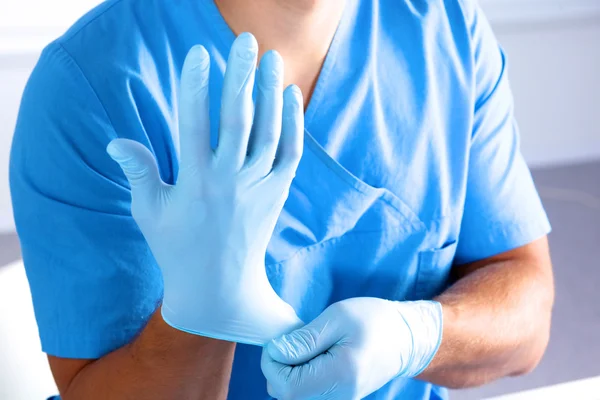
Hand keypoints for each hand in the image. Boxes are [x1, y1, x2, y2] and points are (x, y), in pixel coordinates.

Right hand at [107, 33, 303, 344]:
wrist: (221, 288)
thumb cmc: (177, 247)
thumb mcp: (150, 213)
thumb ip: (139, 173)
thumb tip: (116, 141)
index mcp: (194, 184)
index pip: (194, 126)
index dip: (196, 87)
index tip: (199, 55)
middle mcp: (229, 182)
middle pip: (237, 120)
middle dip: (240, 77)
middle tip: (244, 39)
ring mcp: (258, 187)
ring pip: (269, 132)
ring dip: (270, 92)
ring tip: (269, 57)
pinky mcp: (277, 193)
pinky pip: (290, 152)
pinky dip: (292, 123)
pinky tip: (288, 94)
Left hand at [261, 298, 442, 398]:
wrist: (407, 339)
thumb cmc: (375, 321)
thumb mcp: (338, 317)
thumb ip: (304, 339)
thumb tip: (274, 353)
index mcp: (340, 376)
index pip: (285, 386)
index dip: (271, 363)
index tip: (280, 339)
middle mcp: (339, 397)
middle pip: (284, 393)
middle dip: (278, 366)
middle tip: (295, 339)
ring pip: (292, 394)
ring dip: (289, 369)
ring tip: (308, 345)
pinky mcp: (338, 398)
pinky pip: (305, 392)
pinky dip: (300, 374)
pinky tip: (314, 355)